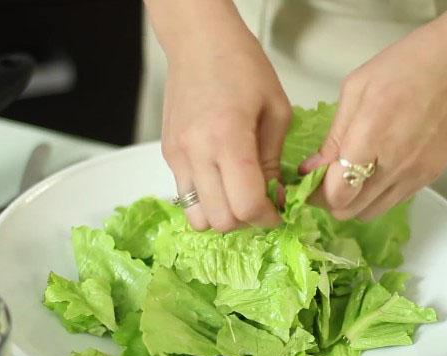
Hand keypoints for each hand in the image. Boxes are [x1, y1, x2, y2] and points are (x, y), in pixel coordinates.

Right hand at [160, 16, 289, 231]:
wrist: (198, 42)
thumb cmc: (242, 66)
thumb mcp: (276, 111)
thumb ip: (272, 161)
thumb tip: (274, 197)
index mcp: (228, 138)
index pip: (246, 205)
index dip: (268, 218)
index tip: (278, 211)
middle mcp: (196, 152)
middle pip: (220, 220)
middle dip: (246, 221)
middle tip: (261, 204)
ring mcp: (178, 156)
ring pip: (197, 218)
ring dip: (222, 216)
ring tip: (238, 196)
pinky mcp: (169, 155)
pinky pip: (185, 196)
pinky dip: (207, 200)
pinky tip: (222, 180)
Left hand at [300, 22, 446, 220]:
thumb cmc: (404, 66)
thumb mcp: (355, 90)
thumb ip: (333, 136)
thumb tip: (311, 168)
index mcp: (371, 138)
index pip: (337, 194)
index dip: (316, 194)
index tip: (308, 182)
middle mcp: (395, 165)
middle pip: (351, 211)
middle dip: (330, 200)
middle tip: (324, 180)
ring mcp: (416, 174)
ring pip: (372, 212)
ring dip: (353, 202)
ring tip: (349, 176)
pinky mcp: (431, 176)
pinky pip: (394, 200)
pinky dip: (376, 195)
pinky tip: (374, 170)